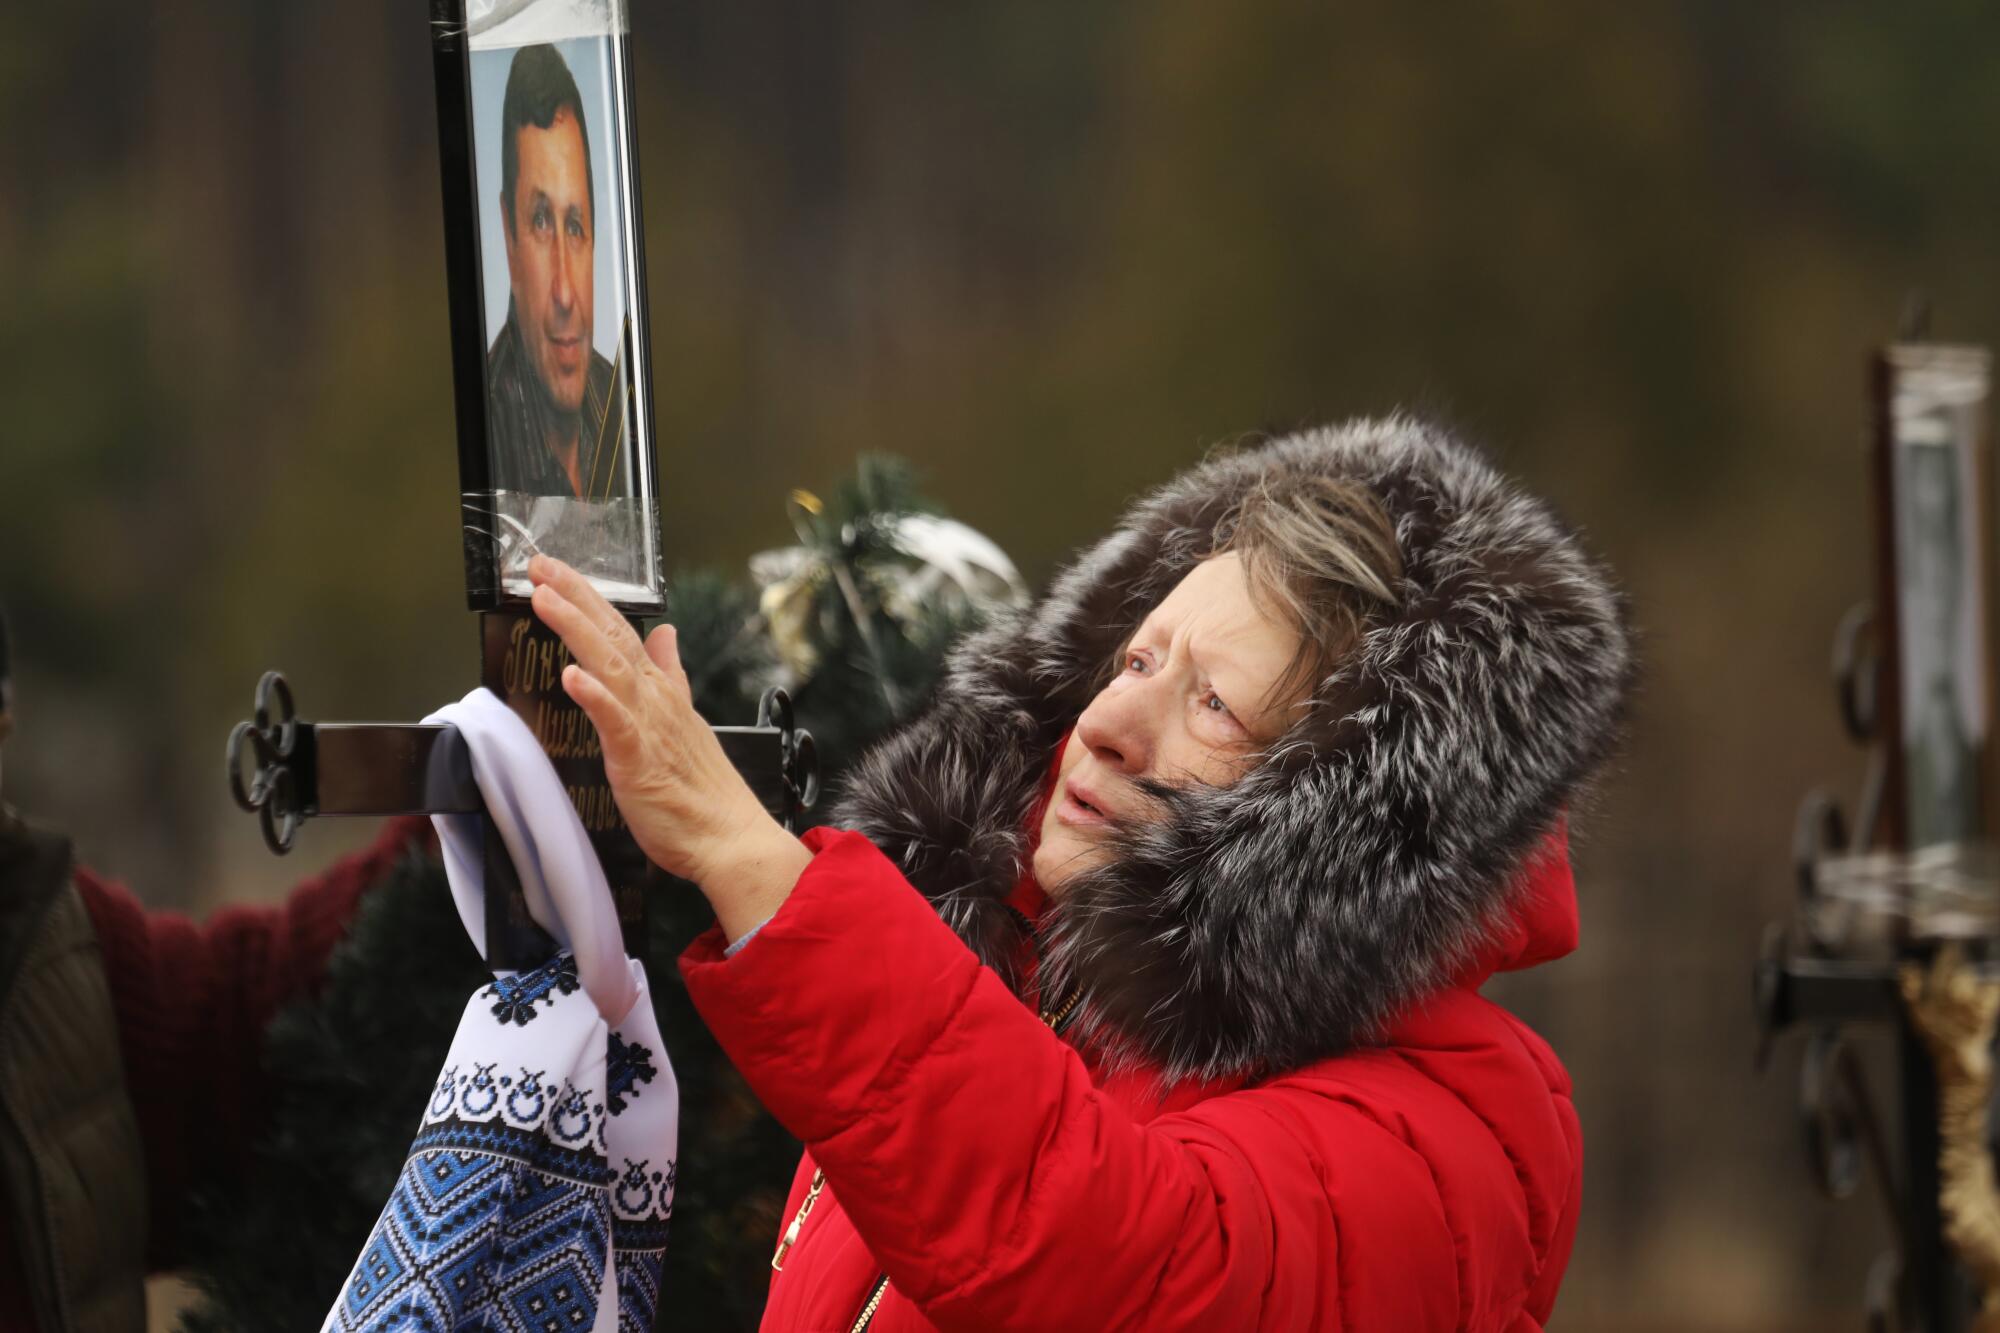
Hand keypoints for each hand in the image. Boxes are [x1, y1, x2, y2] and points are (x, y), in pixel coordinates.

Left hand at [527, 556, 810, 938]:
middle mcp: (655, 700)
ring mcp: (650, 727)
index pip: (622, 633)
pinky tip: (573, 676)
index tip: (556, 571)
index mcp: (661, 693)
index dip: (588, 599)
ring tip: (546, 599)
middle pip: (612, 637)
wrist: (730, 839)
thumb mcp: (684, 721)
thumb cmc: (703, 793)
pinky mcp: (641, 760)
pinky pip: (616, 723)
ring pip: (611, 666)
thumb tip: (666, 635)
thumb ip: (671, 676)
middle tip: (540, 563)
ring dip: (577, 630)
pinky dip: (596, 697)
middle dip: (575, 596)